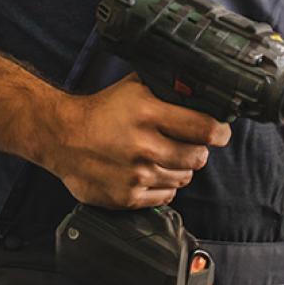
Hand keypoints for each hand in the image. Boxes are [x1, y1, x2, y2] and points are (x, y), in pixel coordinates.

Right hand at [46, 74, 232, 207]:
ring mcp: (136, 174)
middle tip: (189, 144)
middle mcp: (144, 146)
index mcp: (148, 114)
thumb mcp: (135, 87)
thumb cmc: (102, 111)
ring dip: (180, 168)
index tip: (221, 132)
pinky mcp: (128, 197)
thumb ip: (167, 89)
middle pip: (198, 157)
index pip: (204, 128)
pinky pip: (166, 196)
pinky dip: (164, 186)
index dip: (220, 132)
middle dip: (198, 150)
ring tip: (164, 156)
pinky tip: (150, 172)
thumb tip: (201, 88)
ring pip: (184, 178)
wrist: (62, 138)